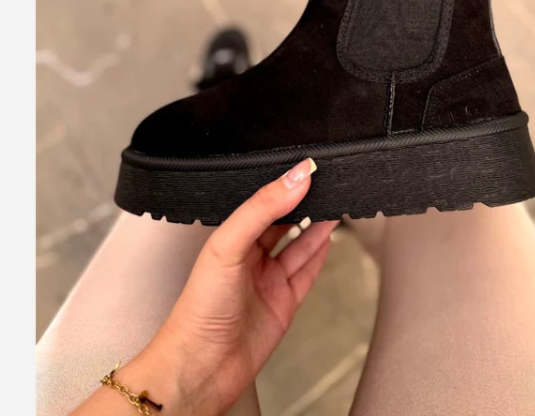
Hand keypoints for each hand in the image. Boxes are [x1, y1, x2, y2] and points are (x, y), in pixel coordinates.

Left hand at [126, 158, 336, 414]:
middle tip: (326, 182)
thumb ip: (262, 209)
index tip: (307, 168)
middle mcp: (249, 256)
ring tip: (335, 201)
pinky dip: (319, 253)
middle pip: (282, 221)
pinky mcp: (283, 302)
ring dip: (316, 223)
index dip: (284, 185)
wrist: (203, 366)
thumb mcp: (228, 245)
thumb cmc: (199, 308)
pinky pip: (306, 272)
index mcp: (230, 238)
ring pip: (298, 244)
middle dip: (303, 202)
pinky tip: (328, 236)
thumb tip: (294, 178)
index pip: (262, 202)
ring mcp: (267, 279)